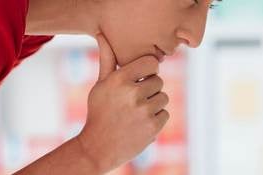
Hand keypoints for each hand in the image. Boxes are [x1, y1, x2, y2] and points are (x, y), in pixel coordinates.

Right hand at [73, 34, 169, 172]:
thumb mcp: (100, 85)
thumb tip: (102, 35)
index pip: (151, 62)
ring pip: (163, 98)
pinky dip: (156, 119)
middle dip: (149, 89)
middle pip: (158, 81)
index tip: (142, 76)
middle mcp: (132, 93)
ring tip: (136, 112)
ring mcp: (144, 111)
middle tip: (135, 99)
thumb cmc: (99, 112)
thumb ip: (107, 60)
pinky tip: (140, 123)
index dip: (149, 69)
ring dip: (153, 104)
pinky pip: (165, 114)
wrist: (98, 147)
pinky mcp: (153, 127)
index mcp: (119, 79)